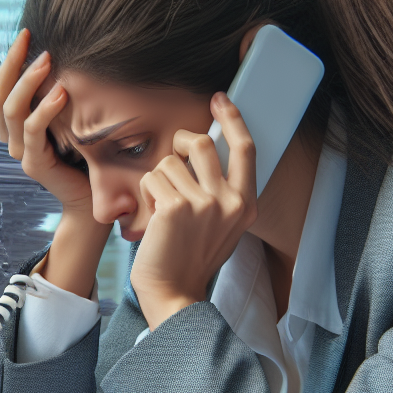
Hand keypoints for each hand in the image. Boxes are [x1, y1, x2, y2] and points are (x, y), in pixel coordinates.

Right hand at [0, 30, 108, 297]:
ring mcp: (20, 152)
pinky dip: (45, 109)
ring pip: (11, 109)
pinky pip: (33, 131)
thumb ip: (55, 97)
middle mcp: (11, 139)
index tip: (26, 36)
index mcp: (15, 127)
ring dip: (27, 80)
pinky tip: (61, 91)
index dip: (7, 62)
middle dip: (12, 62)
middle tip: (28, 36)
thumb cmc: (85, 156)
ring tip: (46, 58)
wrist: (93, 199)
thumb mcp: (68, 119)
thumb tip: (55, 62)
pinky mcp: (34, 164)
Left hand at [131, 93, 256, 330]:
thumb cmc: (191, 258)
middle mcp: (229, 201)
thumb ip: (221, 190)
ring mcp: (204, 204)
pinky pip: (152, 178)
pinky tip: (152, 219)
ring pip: (170, 161)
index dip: (233, 118)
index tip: (220, 100)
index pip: (245, 148)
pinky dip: (146, 194)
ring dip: (158, 179)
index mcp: (246, 204)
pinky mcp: (174, 207)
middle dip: (180, 142)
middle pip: (202, 143)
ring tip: (162, 209)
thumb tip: (203, 149)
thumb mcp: (222, 225)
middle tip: (174, 159)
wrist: (174, 293)